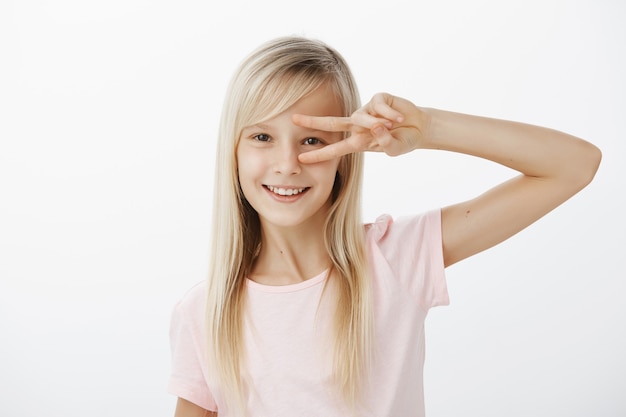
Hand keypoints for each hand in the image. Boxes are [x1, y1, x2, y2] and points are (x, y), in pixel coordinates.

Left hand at [292, 93, 429, 162]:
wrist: (420, 128)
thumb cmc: (403, 140)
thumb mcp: (395, 148)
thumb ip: (385, 142)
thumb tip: (377, 127)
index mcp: (358, 141)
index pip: (335, 149)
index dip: (319, 154)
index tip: (301, 158)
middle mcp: (359, 125)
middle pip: (332, 123)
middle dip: (313, 122)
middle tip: (293, 119)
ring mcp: (367, 111)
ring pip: (363, 117)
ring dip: (379, 123)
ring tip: (395, 125)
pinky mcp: (378, 99)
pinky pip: (379, 106)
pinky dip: (390, 113)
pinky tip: (399, 118)